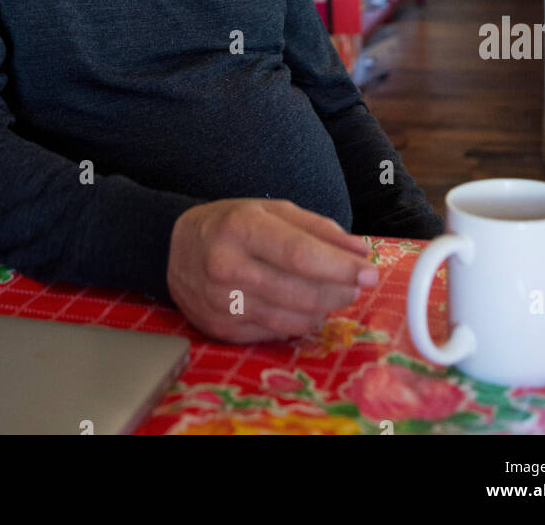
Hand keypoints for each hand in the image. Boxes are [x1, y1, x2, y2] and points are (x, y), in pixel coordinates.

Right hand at [166, 198, 377, 342]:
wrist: (175, 247)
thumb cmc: (230, 223)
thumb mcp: (271, 211)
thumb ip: (318, 229)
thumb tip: (360, 252)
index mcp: (240, 228)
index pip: (300, 255)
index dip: (340, 267)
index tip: (369, 272)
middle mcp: (226, 267)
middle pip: (300, 292)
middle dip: (339, 290)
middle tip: (356, 283)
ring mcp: (221, 303)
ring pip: (292, 319)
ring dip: (323, 308)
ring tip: (333, 292)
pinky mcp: (221, 329)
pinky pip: (275, 334)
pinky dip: (299, 322)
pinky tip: (303, 307)